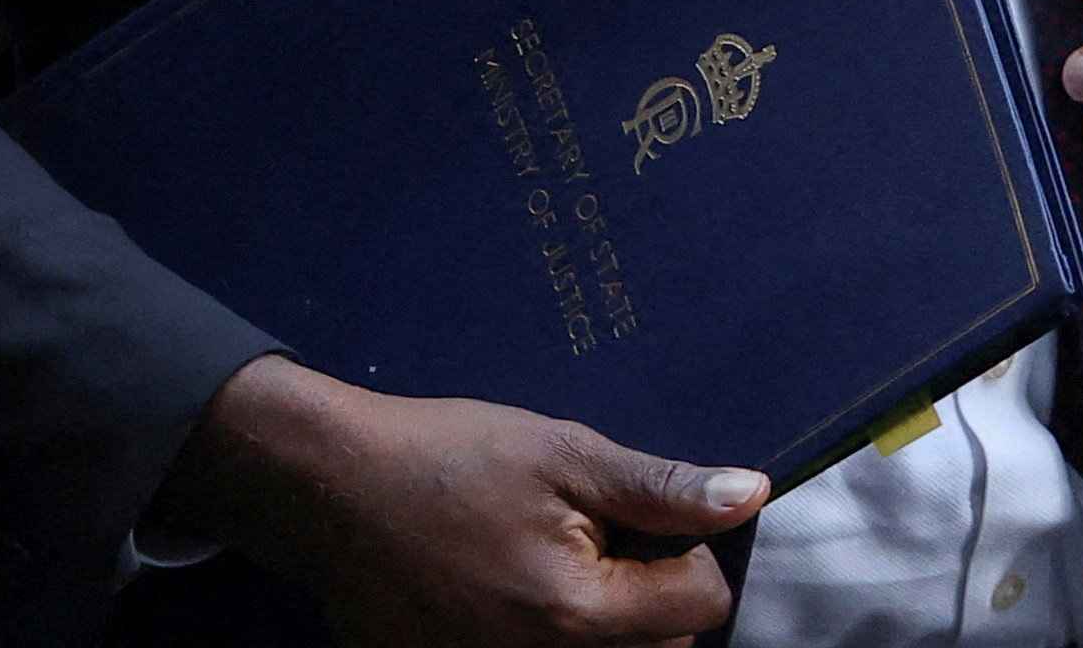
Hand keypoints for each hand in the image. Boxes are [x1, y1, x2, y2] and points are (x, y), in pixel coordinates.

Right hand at [161, 354, 767, 644]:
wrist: (330, 491)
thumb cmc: (449, 458)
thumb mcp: (562, 453)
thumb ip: (659, 488)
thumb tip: (751, 496)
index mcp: (579, 613)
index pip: (701, 606)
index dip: (692, 553)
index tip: (645, 519)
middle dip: (655, 599)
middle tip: (604, 538)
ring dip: (611, 628)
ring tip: (566, 567)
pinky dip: (555, 642)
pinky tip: (522, 597)